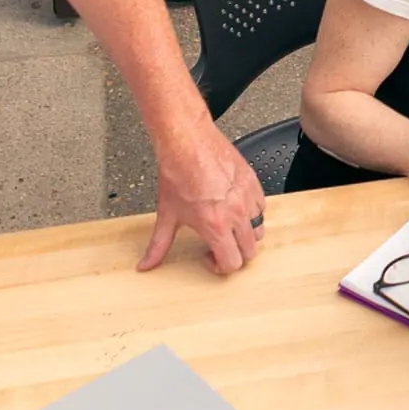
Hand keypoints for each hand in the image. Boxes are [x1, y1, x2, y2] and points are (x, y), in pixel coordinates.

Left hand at [141, 119, 265, 274]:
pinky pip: (261, 208)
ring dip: (245, 234)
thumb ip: (158, 245)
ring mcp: (248, 199)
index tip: (210, 257)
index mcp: (215, 225)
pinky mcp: (254, 184)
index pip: (232, 262)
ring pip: (259, 230)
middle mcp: (236, 214)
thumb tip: (147, 264)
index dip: (221, 266)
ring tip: (228, 225)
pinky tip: (235, 207)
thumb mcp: (166, 214)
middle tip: (219, 244)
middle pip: (249, 251)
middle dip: (234, 253)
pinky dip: (252, 213)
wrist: (188, 143)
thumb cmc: (178, 173)